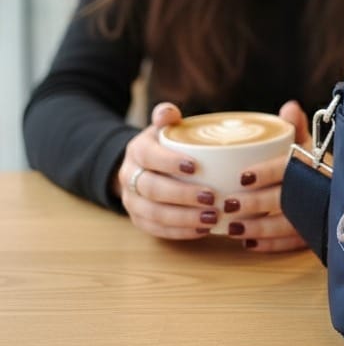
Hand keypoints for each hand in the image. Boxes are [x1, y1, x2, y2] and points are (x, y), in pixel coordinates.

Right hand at [114, 102, 218, 240]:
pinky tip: (203, 230)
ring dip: (184, 218)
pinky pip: (157, 230)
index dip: (170, 162)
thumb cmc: (163, 143)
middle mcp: (129, 177)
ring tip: (212, 217)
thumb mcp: (163, 127)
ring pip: (154, 214)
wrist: (142, 166)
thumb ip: (166, 116)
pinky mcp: (139, 220)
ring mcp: (132, 201)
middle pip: (153, 189)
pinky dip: (180, 232)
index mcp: (137, 150)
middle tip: (212, 198)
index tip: (196, 167)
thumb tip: (169, 112)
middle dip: (183, 195)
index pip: (150, 157)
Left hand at [223, 100, 311, 254]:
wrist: (341, 191)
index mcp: (311, 164)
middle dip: (254, 204)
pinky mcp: (313, 235)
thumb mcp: (308, 144)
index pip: (288, 168)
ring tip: (233, 228)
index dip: (266, 173)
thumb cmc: (315, 163)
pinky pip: (291, 244)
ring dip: (257, 228)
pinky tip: (249, 244)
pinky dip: (269, 245)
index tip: (242, 176)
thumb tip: (290, 107)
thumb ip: (296, 127)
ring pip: (285, 226)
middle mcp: (315, 190)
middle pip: (283, 199)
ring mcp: (315, 215)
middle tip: (228, 205)